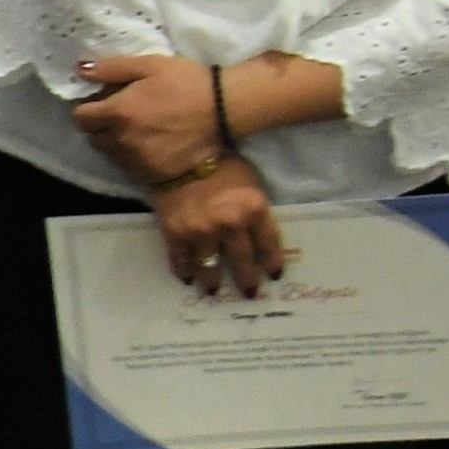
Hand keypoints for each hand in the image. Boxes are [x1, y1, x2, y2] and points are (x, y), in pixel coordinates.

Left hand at [72, 53, 230, 189]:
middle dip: (99, 125)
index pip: (81, 118)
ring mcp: (137, 161)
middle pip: (93, 137)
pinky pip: (129, 167)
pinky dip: (132, 156)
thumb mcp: (150, 65)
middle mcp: (122, 141)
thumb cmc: (187, 82)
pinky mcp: (153, 175)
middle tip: (120, 113)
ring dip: (114, 142)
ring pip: (110, 154)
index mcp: (118, 113)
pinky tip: (149, 143)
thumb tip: (81, 69)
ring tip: (137, 128)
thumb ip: (111, 68)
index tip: (101, 102)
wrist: (224, 110)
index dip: (87, 108)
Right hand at [152, 159, 285, 297]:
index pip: (269, 246)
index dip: (272, 264)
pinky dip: (184, 271)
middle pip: (242, 262)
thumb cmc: (219, 162)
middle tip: (250, 293)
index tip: (273, 276)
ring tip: (214, 292)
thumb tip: (255, 229)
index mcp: (254, 211)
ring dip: (213, 282)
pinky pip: (181, 261)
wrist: (177, 155)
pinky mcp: (176, 234)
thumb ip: (254, 207)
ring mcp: (202, 233)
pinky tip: (187, 279)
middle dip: (247, 281)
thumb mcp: (249, 180)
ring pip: (211, 268)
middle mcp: (231, 227)